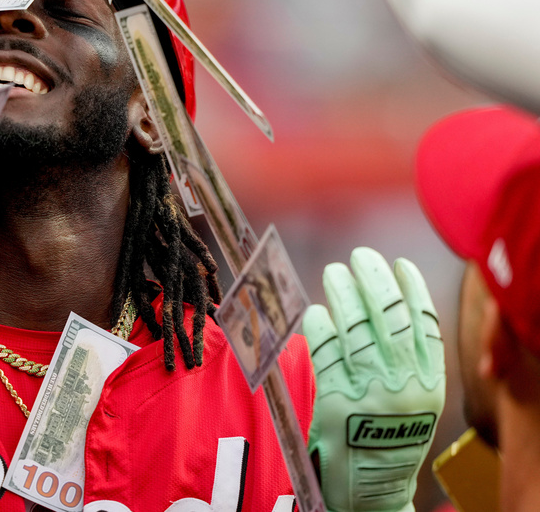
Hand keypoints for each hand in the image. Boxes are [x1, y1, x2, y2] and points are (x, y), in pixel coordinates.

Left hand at [303, 248, 444, 511]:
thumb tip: (380, 302)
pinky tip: (315, 311)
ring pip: (357, 328)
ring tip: (335, 271)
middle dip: (374, 279)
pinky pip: (327, 353)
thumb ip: (406, 359)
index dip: (412, 288)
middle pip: (389, 317)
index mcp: (429, 383)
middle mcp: (403, 384)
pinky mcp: (336, 402)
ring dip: (344, 293)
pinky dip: (320, 326)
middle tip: (360, 256)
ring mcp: (369, 392)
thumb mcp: (415, 401)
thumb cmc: (387, 437)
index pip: (425, 324)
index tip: (400, 263)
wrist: (371, 489)